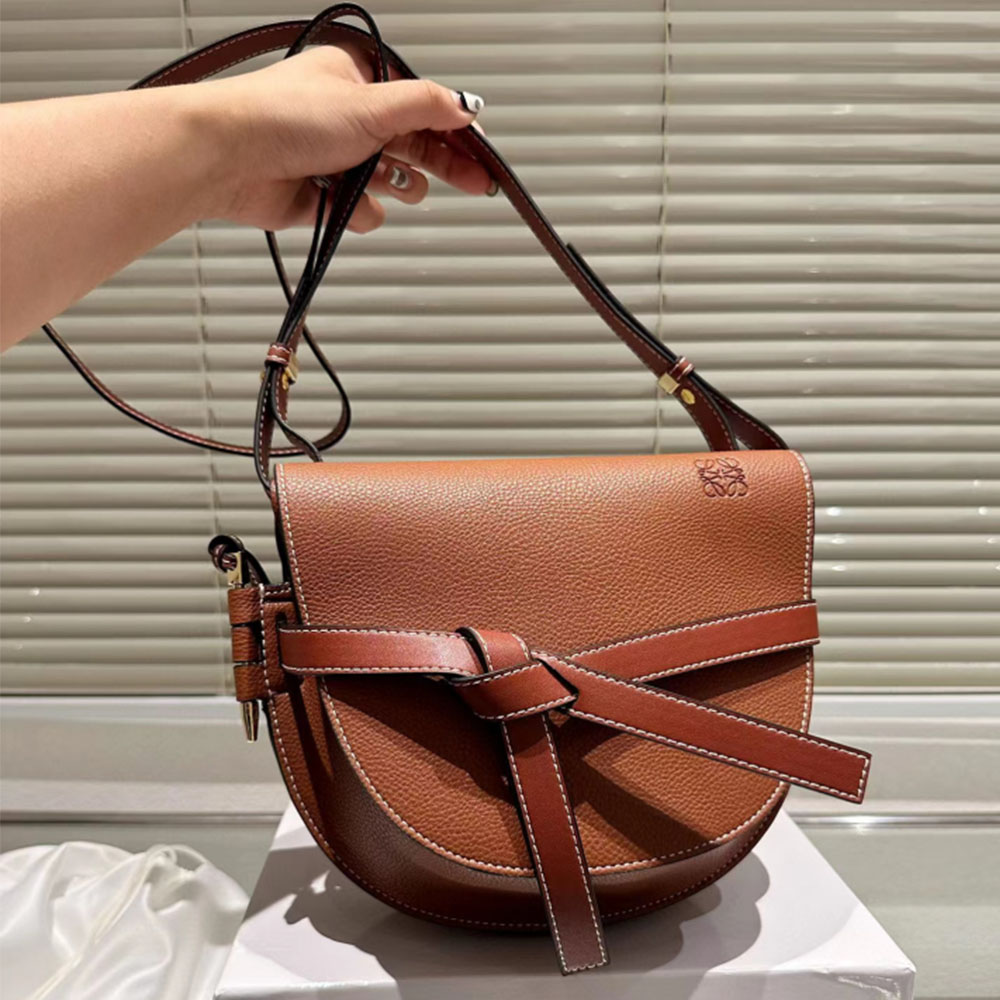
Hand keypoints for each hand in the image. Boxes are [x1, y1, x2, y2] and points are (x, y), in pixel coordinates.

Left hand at [198, 45, 492, 232]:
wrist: (228, 158)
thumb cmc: (280, 117)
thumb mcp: (369, 104)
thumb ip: (425, 106)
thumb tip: (466, 104)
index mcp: (359, 80)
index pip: (423, 107)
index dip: (456, 132)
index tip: (483, 154)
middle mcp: (348, 117)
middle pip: (413, 146)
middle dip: (439, 165)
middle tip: (475, 183)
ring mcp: (335, 157)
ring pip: (388, 183)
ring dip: (388, 186)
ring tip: (378, 180)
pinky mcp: (323, 195)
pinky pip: (361, 211)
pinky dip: (354, 210)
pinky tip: (337, 197)